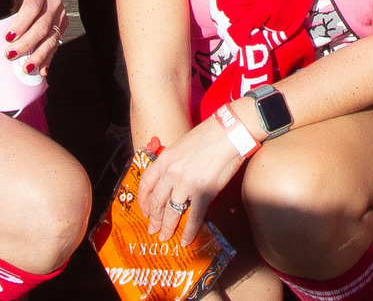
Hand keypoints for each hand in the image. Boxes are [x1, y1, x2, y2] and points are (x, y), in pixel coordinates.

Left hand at [5, 0, 67, 72]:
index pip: (31, 7)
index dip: (21, 23)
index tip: (8, 37)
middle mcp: (52, 2)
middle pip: (41, 26)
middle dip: (26, 43)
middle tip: (10, 55)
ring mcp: (59, 15)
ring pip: (51, 38)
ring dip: (39, 55)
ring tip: (26, 69)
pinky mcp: (62, 25)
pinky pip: (56, 44)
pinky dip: (49, 59)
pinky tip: (42, 71)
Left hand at [136, 114, 248, 246]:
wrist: (229, 131)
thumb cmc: (209, 135)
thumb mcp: (182, 146)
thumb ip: (174, 163)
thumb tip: (174, 183)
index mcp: (164, 160)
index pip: (146, 184)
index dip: (143, 200)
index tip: (144, 211)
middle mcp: (170, 173)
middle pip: (156, 202)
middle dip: (154, 219)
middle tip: (153, 230)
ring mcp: (185, 184)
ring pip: (171, 213)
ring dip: (167, 228)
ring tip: (165, 237)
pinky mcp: (203, 192)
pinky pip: (193, 217)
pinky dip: (189, 232)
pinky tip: (186, 240)